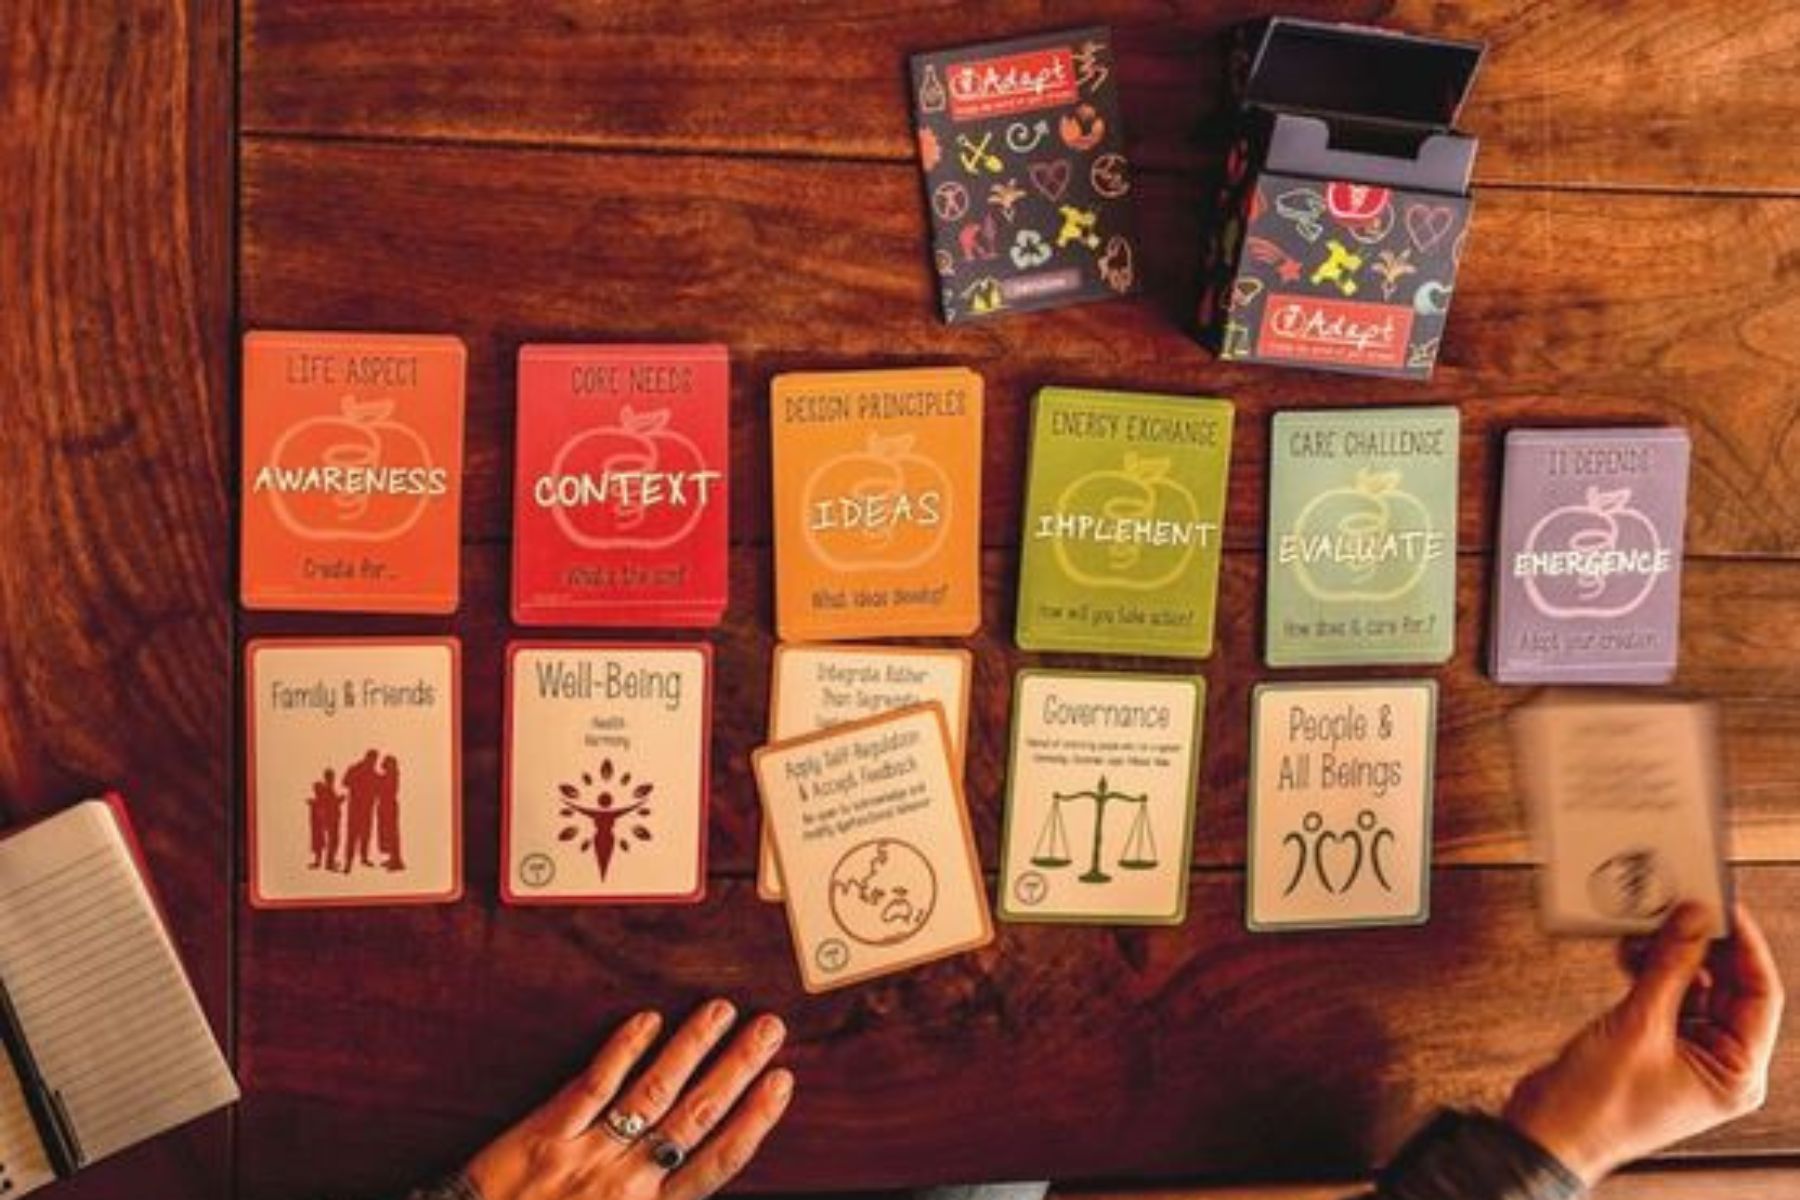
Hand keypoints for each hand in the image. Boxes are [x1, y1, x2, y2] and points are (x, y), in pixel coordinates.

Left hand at [465, 999, 792, 1199]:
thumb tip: (694, 1176)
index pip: (718, 1160)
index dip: (754, 1119)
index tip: (781, 1082)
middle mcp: (626, 1181)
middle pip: (695, 1115)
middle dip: (737, 1068)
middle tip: (769, 1028)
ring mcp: (586, 1152)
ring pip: (652, 1091)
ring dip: (692, 1047)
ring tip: (721, 1011)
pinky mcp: (544, 1133)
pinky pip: (593, 1085)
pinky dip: (623, 1050)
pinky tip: (649, 1021)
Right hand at [1503, 901, 1783, 1183]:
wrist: (1547, 1132)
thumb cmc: (1599, 1103)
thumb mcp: (1639, 1025)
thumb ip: (1670, 967)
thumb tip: (1694, 919)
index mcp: (1737, 1074)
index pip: (1760, 996)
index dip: (1745, 947)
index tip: (1724, 907)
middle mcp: (1718, 1064)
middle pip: (1726, 988)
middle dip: (1700, 946)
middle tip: (1680, 905)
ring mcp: (1684, 1054)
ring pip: (1691, 987)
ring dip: (1669, 956)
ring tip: (1646, 927)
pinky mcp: (1652, 1044)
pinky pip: (1662, 996)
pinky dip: (1648, 971)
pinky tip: (1629, 951)